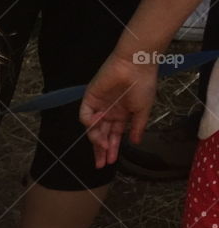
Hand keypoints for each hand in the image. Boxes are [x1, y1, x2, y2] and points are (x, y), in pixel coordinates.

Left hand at [80, 50, 158, 168]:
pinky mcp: (90, 97)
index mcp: (121, 114)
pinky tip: (98, 123)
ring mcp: (99, 105)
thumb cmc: (143, 84)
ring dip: (96, 139)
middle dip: (100, 150)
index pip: (113, 136)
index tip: (110, 161)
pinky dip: (89, 122)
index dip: (111, 149)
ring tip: (103, 146)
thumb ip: (137, 127)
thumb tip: (135, 142)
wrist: (136, 63)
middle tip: (100, 164)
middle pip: (101, 135)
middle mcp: (109, 111)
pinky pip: (85, 114)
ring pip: (92, 128)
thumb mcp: (143, 110)